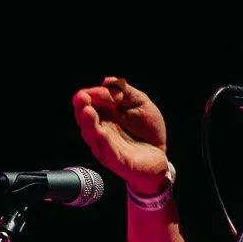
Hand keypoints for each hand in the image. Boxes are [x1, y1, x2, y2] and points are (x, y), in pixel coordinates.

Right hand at [71, 76, 169, 193]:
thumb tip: (107, 81)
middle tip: (82, 98)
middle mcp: (100, 130)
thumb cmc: (147, 129)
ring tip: (88, 112)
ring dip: (89, 124)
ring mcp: (106, 147)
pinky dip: (103, 143)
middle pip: (85, 119)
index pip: (89, 103)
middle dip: (82, 108)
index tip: (97, 90)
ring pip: (93, 136)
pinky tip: (101, 133)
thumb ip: (124, 91)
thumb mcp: (139, 102)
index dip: (90, 95)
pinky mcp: (118, 161)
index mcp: (103, 115)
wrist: (160, 154)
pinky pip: (108, 152)